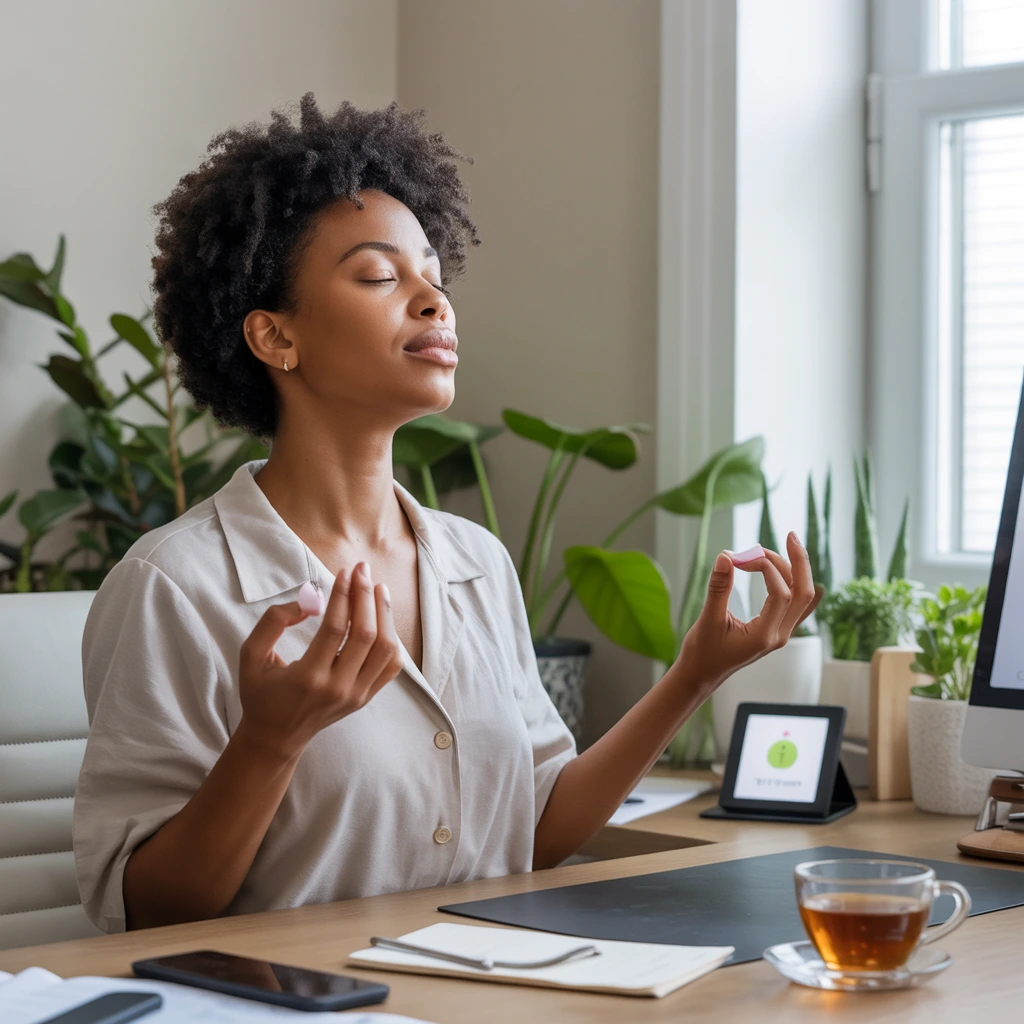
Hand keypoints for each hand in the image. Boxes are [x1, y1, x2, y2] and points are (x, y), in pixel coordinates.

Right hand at [236, 561, 402, 759]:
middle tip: (362, 570)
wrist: (276, 737)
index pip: (336, 628)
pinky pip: (390, 666)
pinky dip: (391, 639)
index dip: (343, 595)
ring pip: (385, 649)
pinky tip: (383, 618)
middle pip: (366, 635)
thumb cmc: (261, 694)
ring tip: (378, 588)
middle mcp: (338, 687)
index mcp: (308, 677)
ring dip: (385, 614)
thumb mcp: (251, 656)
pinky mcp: (365, 697)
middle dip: (366, 596)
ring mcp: (356, 695)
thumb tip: (309, 600)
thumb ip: (272, 622)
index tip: (345, 572)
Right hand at [674, 532, 822, 695]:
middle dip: (799, 562)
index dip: (766, 569)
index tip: (741, 558)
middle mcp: (779, 636)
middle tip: (789, 535)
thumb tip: (725, 556)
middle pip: (804, 593)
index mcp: (765, 636)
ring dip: (792, 569)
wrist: (702, 674)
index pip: (781, 594)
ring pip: (802, 596)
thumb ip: (718, 588)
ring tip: (768, 550)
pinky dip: (791, 580)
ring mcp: (781, 633)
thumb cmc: (703, 651)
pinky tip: (783, 565)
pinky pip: (795, 602)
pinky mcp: (776, 628)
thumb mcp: (708, 619)